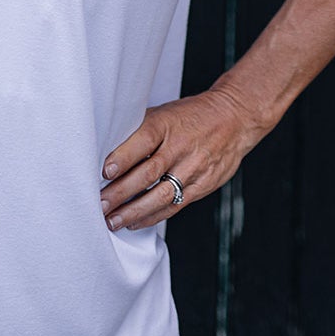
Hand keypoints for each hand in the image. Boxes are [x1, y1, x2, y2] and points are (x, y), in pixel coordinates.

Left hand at [98, 86, 265, 230]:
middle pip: (148, 173)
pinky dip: (153, 216)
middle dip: (121, 192)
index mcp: (167, 124)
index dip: (123, 157)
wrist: (234, 119)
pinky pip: (174, 205)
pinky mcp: (202, 186)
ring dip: (134, 211)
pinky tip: (135, 222)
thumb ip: (140, 130)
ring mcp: (193, 168)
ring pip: (160, 195)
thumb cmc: (191, 116)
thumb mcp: (165, 112)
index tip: (104, 172)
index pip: (143, 140)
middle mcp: (180, 147)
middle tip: (100, 204)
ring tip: (113, 221)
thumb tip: (105, 149)